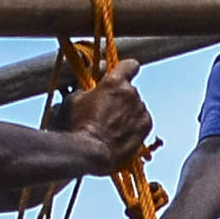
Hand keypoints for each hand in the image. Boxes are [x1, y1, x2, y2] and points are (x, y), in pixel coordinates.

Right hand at [49, 57, 151, 171]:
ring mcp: (140, 110)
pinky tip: (120, 134)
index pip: (129, 65)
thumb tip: (92, 73)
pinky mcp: (145, 126)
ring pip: (136, 106)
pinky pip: (142, 120)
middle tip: (106, 110)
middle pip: (130, 89)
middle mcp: (131, 93)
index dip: (125, 70)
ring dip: (127, 112)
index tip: (120, 76)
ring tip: (111, 126)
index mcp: (114, 82)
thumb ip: (86, 82)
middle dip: (120, 97)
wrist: (90, 153)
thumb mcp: (74, 98)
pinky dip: (134, 125)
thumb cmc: (77, 126)